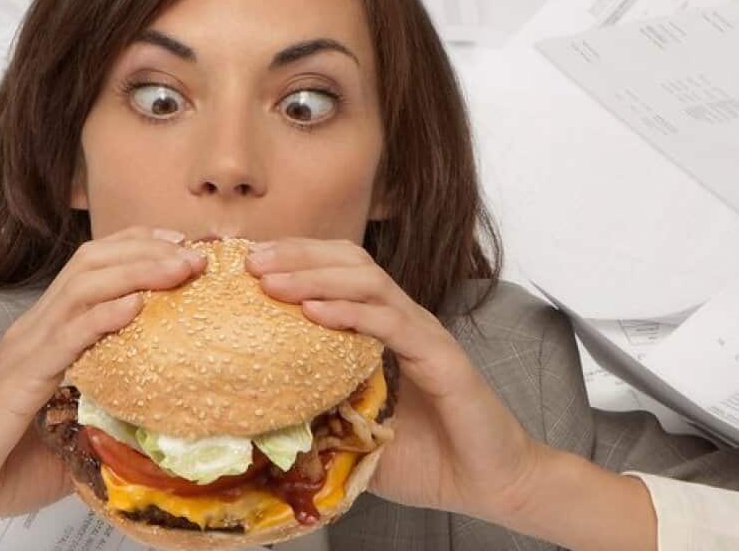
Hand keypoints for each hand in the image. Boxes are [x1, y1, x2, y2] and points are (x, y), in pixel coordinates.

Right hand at [0, 226, 207, 530]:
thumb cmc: (1, 461)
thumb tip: (161, 419)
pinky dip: (101, 318)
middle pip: (93, 263)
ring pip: (82, 288)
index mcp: (48, 332)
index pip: (94, 269)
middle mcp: (36, 329)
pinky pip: (63, 339)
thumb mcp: (71, 428)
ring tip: (179, 270)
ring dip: (137, 272)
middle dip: (148, 250)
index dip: (139, 248)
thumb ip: (109, 411)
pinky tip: (133, 307)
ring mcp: (24, 349)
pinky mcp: (17, 380)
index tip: (185, 249)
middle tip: (196, 254)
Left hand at [245, 237, 548, 520]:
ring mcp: (423, 333)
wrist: (489, 483)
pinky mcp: (441, 356)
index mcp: (382, 329)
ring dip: (315, 276)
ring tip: (272, 282)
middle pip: (349, 261)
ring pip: (368, 281)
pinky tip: (314, 312)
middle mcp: (403, 320)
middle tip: (251, 261)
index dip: (295, 260)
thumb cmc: (425, 459)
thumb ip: (316, 411)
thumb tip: (256, 408)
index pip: (337, 272)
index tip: (248, 264)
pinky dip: (350, 312)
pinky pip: (391, 322)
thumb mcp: (352, 432)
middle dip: (297, 254)